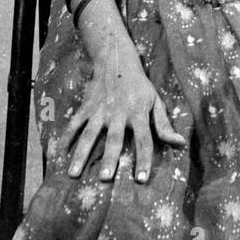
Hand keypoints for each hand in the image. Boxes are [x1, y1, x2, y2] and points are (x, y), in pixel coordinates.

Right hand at [62, 33, 184, 182]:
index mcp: (138, 112)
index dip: (144, 159)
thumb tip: (180, 143)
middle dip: (110, 158)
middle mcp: (119, 112)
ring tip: (74, 173)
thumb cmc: (140, 87)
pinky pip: (74, 124)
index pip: (144, 138)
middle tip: (105, 178)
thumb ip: (164, 125)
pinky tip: (59, 155)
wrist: (117, 60)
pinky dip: (65, 138)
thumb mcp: (155, 101)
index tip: (141, 179)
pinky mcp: (86, 107)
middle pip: (115, 138)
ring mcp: (100, 110)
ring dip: (81, 153)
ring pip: (89, 133)